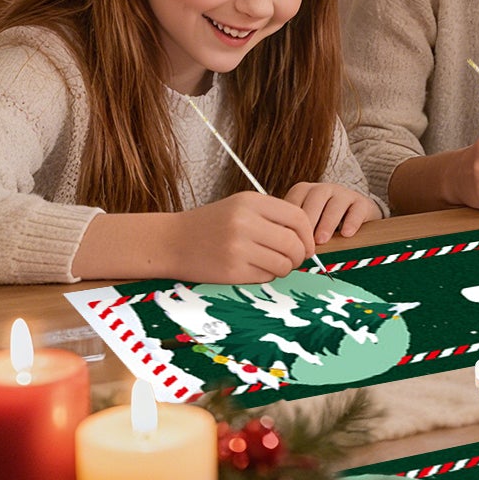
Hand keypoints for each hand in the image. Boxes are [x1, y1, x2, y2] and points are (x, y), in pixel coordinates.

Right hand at [170, 192, 317, 282]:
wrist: (171, 241)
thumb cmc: (210, 224)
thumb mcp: (240, 206)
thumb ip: (272, 216)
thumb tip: (307, 237)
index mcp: (251, 202)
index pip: (298, 218)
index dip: (307, 234)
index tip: (307, 244)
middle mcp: (245, 222)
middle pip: (294, 243)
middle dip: (300, 255)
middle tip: (294, 259)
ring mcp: (238, 247)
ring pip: (283, 263)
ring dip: (285, 268)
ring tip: (274, 264)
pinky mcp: (231, 271)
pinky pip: (266, 277)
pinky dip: (267, 276)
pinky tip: (256, 269)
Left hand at [284, 182, 379, 243]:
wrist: (355, 217)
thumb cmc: (323, 224)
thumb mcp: (308, 224)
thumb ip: (295, 230)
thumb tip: (281, 247)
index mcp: (305, 192)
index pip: (295, 200)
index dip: (292, 221)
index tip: (290, 240)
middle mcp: (324, 189)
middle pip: (314, 199)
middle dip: (309, 221)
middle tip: (305, 241)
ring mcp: (344, 194)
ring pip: (335, 204)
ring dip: (327, 223)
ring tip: (322, 240)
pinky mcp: (362, 202)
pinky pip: (357, 209)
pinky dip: (351, 222)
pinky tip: (346, 234)